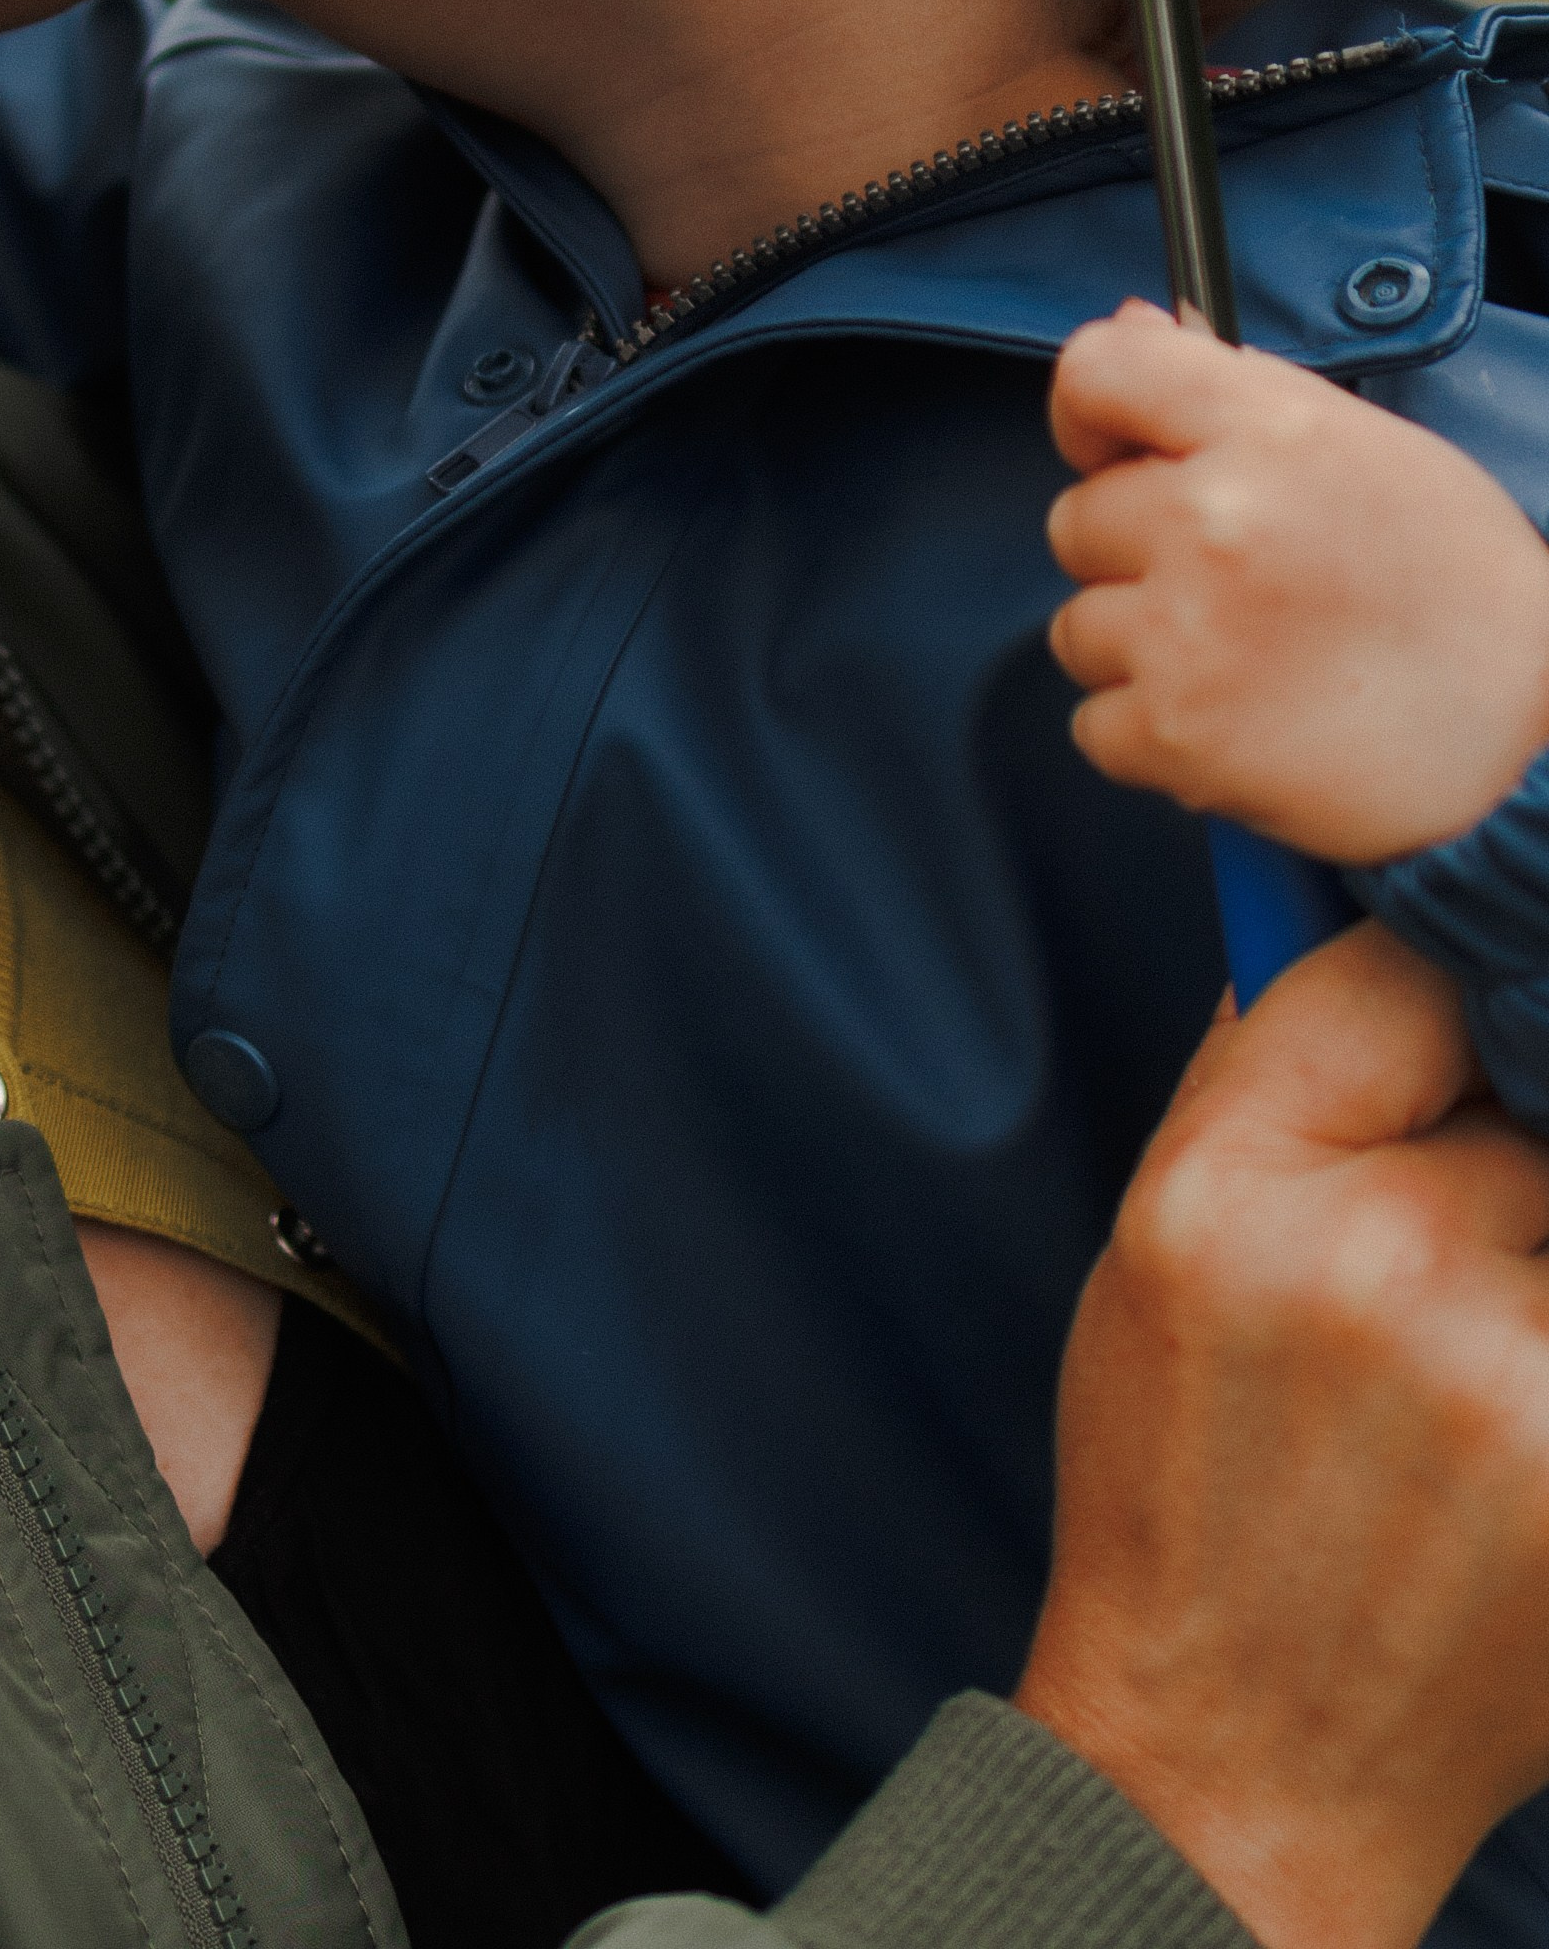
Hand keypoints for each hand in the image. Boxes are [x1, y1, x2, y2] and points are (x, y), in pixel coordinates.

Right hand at [1019, 925, 1548, 1948]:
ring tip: (1473, 1340)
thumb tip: (1382, 910)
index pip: (1395, 973)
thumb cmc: (1187, 1478)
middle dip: (1511, 1129)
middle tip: (1476, 1210)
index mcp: (1228, 1190)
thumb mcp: (1156, 1246)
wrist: (1241, 1757)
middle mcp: (1370, 1268)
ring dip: (1543, 1246)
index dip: (1434, 981)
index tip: (1452, 1010)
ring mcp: (1502, 1385)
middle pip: (1524, 1083)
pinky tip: (1511, 1409)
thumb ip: (1267, 1078)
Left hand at [1046, 299, 1548, 861]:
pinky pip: (1094, 723)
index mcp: (1265, 431)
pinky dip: (1152, 736)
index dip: (1087, 415)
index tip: (1109, 451)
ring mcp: (1186, 631)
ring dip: (1141, 650)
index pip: (1097, 371)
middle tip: (1236, 588)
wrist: (1535, 736)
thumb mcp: (1367, 448)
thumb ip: (1236, 388)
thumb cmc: (1459, 590)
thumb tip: (1136, 322)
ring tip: (1248, 660)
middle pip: (1076, 520)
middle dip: (1136, 556)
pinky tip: (1238, 722)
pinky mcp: (1177, 733)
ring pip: (1077, 628)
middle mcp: (1213, 520)